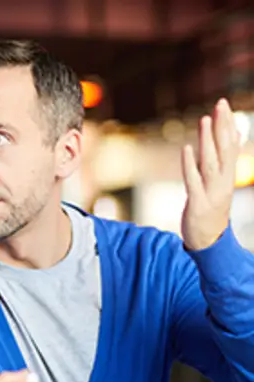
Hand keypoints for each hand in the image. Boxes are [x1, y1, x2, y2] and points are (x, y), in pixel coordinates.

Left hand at [181, 98, 240, 250]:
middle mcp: (223, 183)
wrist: (208, 241)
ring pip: (211, 162)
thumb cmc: (210, 210)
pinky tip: (186, 148)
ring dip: (208, 141)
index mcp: (228, 177)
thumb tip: (223, 140)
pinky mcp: (198, 204)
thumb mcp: (217, 184)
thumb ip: (218, 163)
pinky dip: (190, 164)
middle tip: (221, 103)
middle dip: (222, 126)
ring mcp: (211, 193)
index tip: (223, 104)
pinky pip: (193, 181)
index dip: (227, 125)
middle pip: (225, 150)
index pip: (231, 146)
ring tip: (205, 119)